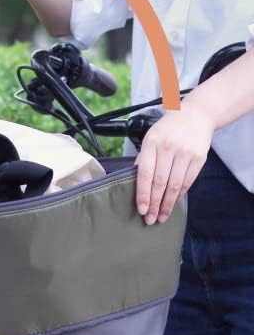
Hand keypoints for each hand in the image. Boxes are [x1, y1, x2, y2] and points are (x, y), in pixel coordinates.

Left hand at [135, 101, 214, 224]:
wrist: (195, 115)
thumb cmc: (168, 128)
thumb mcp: (150, 137)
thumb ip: (144, 158)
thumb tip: (136, 181)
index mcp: (151, 142)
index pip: (145, 173)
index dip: (143, 193)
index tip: (141, 209)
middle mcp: (168, 148)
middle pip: (160, 182)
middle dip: (154, 203)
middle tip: (150, 219)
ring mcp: (184, 153)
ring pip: (174, 185)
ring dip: (167, 204)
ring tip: (162, 216)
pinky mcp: (199, 158)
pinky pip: (188, 181)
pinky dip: (179, 195)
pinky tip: (173, 203)